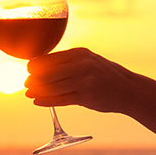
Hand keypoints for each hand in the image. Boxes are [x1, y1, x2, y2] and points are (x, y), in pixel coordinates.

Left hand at [25, 47, 140, 113]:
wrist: (130, 89)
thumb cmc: (105, 75)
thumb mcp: (89, 60)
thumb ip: (69, 62)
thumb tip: (43, 65)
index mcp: (80, 53)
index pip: (50, 58)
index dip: (35, 65)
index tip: (29, 70)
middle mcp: (81, 65)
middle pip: (48, 73)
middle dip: (34, 79)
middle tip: (26, 83)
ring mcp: (84, 81)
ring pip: (53, 87)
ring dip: (37, 91)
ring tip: (28, 93)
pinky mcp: (86, 97)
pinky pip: (61, 99)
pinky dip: (46, 101)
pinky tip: (37, 101)